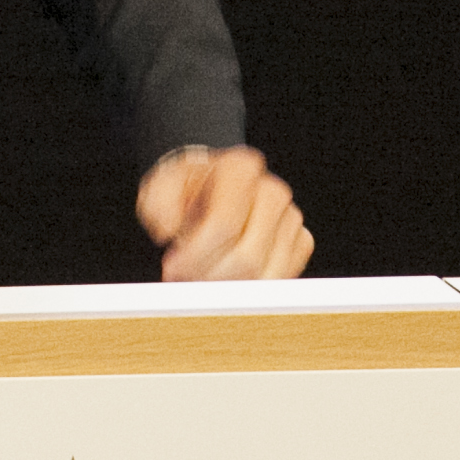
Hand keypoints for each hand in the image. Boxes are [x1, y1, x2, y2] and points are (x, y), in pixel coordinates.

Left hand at [136, 145, 313, 281]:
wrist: (209, 192)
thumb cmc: (188, 191)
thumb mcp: (161, 187)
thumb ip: (158, 203)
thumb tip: (168, 228)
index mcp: (240, 168)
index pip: (223, 224)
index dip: (195, 255)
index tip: (172, 266)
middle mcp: (272, 190)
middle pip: (247, 257)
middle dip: (210, 278)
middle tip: (185, 282)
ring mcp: (290, 217)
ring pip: (265, 275)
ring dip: (229, 291)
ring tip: (202, 283)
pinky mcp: (301, 242)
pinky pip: (281, 280)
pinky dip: (251, 291)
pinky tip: (228, 283)